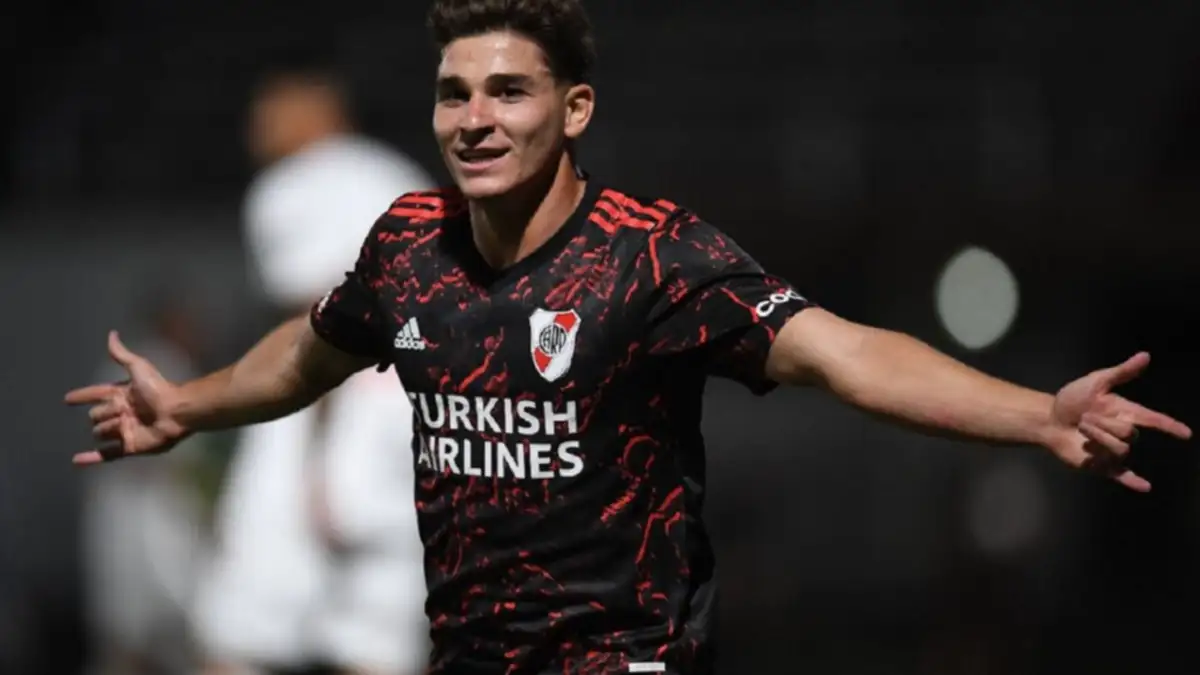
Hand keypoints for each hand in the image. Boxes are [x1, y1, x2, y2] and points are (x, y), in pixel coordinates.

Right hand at [64, 331, 188, 464]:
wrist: (176, 411)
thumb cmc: (159, 389)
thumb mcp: (138, 367)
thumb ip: (122, 354)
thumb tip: (112, 334)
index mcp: (121, 395)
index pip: (96, 394)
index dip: (83, 395)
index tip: (68, 399)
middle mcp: (121, 413)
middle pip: (95, 415)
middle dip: (104, 413)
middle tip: (123, 411)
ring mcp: (124, 431)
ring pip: (100, 432)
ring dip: (108, 428)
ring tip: (125, 424)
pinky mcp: (130, 446)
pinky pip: (106, 455)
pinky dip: (91, 459)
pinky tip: (76, 461)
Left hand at [1049, 351, 1191, 491]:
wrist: (1047, 418)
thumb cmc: (1071, 400)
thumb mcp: (1096, 382)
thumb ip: (1122, 372)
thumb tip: (1145, 355)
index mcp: (1126, 413)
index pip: (1154, 420)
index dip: (1170, 426)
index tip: (1186, 433)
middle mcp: (1123, 433)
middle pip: (1129, 433)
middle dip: (1104, 424)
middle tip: (1084, 418)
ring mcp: (1112, 450)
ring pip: (1119, 449)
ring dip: (1097, 437)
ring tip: (1082, 429)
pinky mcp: (1100, 465)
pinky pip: (1120, 475)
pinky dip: (1133, 482)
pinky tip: (1145, 486)